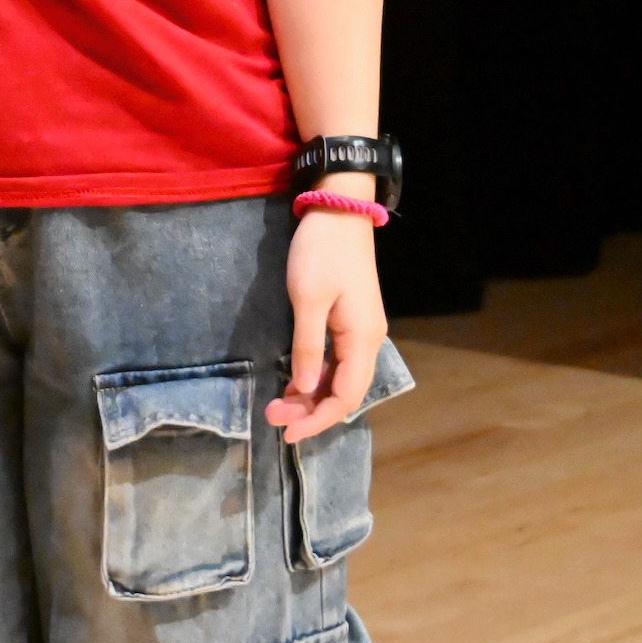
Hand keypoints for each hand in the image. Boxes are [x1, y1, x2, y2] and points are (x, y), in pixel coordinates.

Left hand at [265, 205, 384, 444]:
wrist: (339, 210)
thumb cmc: (321, 252)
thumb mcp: (308, 298)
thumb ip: (308, 346)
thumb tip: (307, 388)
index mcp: (362, 339)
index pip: (346, 396)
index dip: (319, 419)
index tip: (288, 432)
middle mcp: (368, 340)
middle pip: (345, 391)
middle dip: (311, 410)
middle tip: (273, 417)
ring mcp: (361, 330)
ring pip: (340, 377)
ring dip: (312, 395)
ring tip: (279, 405)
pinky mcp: (350, 320)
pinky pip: (337, 360)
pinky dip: (316, 375)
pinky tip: (295, 382)